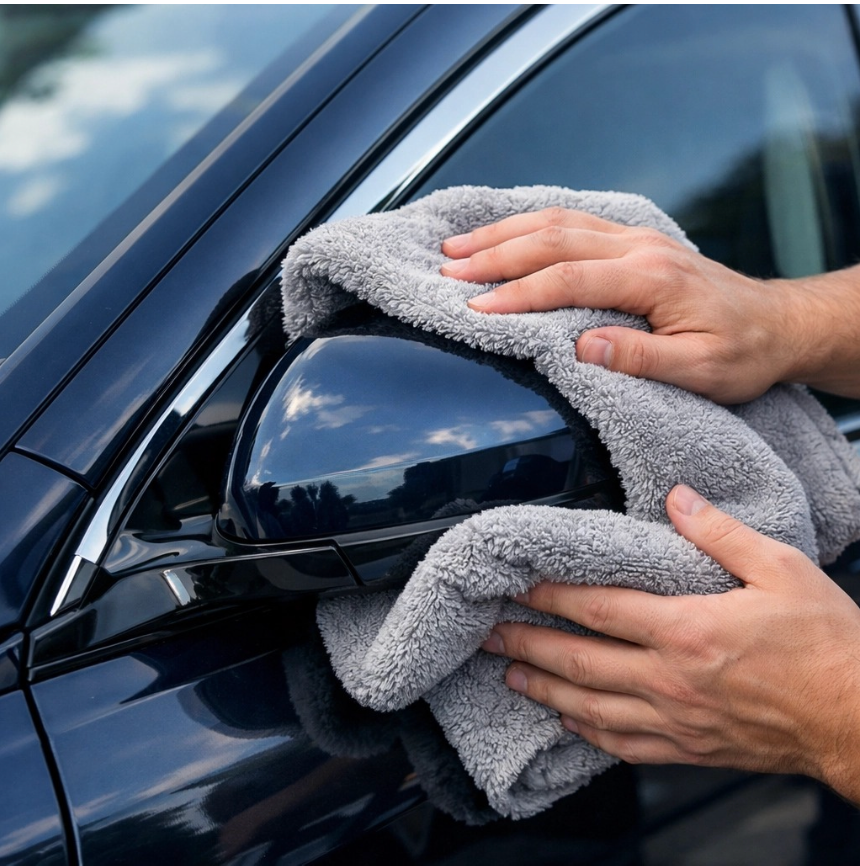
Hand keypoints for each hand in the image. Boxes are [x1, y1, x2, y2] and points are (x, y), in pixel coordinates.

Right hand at [441, 207, 859, 402]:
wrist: (778, 324)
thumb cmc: (742, 353)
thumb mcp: (701, 370)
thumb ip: (640, 358)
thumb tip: (581, 348)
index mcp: (651, 279)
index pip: (568, 279)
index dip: (517, 294)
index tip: (474, 309)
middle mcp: (640, 248)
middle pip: (553, 239)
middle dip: (495, 254)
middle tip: (447, 270)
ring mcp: (637, 238)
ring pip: (558, 221)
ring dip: (505, 232)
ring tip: (459, 246)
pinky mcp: (635, 240)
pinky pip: (574, 220)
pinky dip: (531, 223)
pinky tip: (505, 231)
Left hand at [480, 484, 859, 802]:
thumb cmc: (827, 644)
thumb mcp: (780, 567)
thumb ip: (719, 532)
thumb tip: (678, 499)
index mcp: (689, 628)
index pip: (597, 608)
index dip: (548, 595)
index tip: (514, 585)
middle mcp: (672, 678)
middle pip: (579, 661)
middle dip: (526, 645)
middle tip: (487, 636)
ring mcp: (678, 719)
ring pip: (591, 708)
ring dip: (544, 691)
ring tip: (509, 677)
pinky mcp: (691, 748)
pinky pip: (625, 745)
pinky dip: (588, 733)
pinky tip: (568, 721)